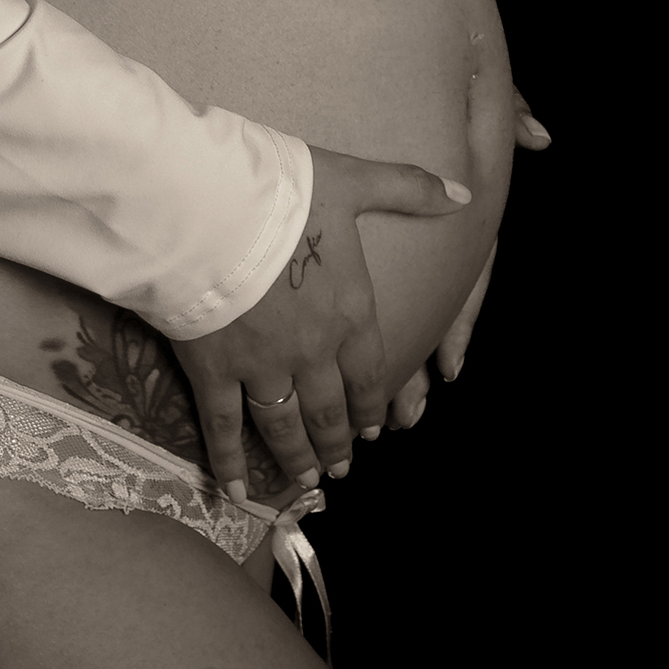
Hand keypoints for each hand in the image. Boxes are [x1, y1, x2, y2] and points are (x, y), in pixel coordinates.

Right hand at [171, 145, 472, 500]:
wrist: (205, 206)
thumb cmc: (279, 190)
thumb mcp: (352, 179)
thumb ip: (408, 189)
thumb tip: (463, 193)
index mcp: (348, 310)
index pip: (369, 372)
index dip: (373, 404)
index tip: (375, 430)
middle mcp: (311, 350)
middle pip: (329, 409)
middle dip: (338, 441)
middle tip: (341, 468)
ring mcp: (261, 366)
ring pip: (284, 424)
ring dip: (297, 457)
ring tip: (306, 479)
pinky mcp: (214, 370)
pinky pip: (223, 426)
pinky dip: (229, 461)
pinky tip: (232, 489)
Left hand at [381, 87, 551, 429]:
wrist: (360, 54)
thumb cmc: (427, 77)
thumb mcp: (469, 93)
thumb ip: (503, 110)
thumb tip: (540, 134)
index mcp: (454, 212)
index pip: (464, 272)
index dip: (459, 320)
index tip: (450, 364)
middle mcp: (426, 234)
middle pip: (426, 308)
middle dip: (417, 362)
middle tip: (403, 411)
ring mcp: (393, 239)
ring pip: (396, 310)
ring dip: (385, 365)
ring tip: (373, 414)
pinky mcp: (350, 237)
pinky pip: (352, 289)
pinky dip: (348, 332)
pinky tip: (331, 366)